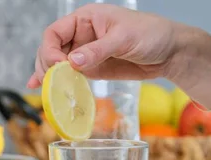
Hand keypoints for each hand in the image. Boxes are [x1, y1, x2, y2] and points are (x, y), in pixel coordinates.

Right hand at [27, 4, 180, 87]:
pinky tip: (42, 89)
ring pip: (57, 64)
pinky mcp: (92, 69)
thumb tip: (72, 62)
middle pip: (51, 49)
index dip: (50, 50)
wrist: (169, 53)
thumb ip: (97, 50)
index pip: (55, 32)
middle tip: (48, 83)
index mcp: (86, 19)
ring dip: (48, 76)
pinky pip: (69, 75)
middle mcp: (81, 35)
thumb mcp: (124, 39)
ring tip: (43, 90)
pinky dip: (57, 82)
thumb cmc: (150, 34)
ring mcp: (85, 54)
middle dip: (45, 65)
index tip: (57, 67)